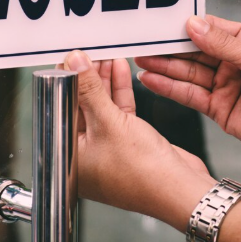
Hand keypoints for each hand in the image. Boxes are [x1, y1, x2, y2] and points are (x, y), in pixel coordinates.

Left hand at [61, 51, 215, 229]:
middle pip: (80, 104)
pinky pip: (118, 110)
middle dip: (85, 76)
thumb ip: (89, 90)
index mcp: (69, 155)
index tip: (70, 56)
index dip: (64, 80)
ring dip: (103, 79)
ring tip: (105, 54)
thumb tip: (75, 63)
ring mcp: (107, 147)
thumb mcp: (109, 123)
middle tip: (89, 50)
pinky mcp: (127, 141)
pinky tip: (120, 70)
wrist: (181, 190)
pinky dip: (119, 90)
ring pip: (100, 105)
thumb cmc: (143, 174)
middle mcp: (85, 152)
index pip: (59, 108)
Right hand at [134, 15, 240, 168]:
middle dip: (168, 48)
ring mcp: (225, 85)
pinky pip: (190, 95)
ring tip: (139, 60)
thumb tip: (192, 24)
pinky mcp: (219, 109)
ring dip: (164, 67)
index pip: (210, 28)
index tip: (159, 23)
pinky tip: (151, 80)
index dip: (185, 26)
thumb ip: (222, 43)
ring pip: (188, 73)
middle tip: (140, 43)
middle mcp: (233, 61)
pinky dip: (170, 88)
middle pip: (194, 51)